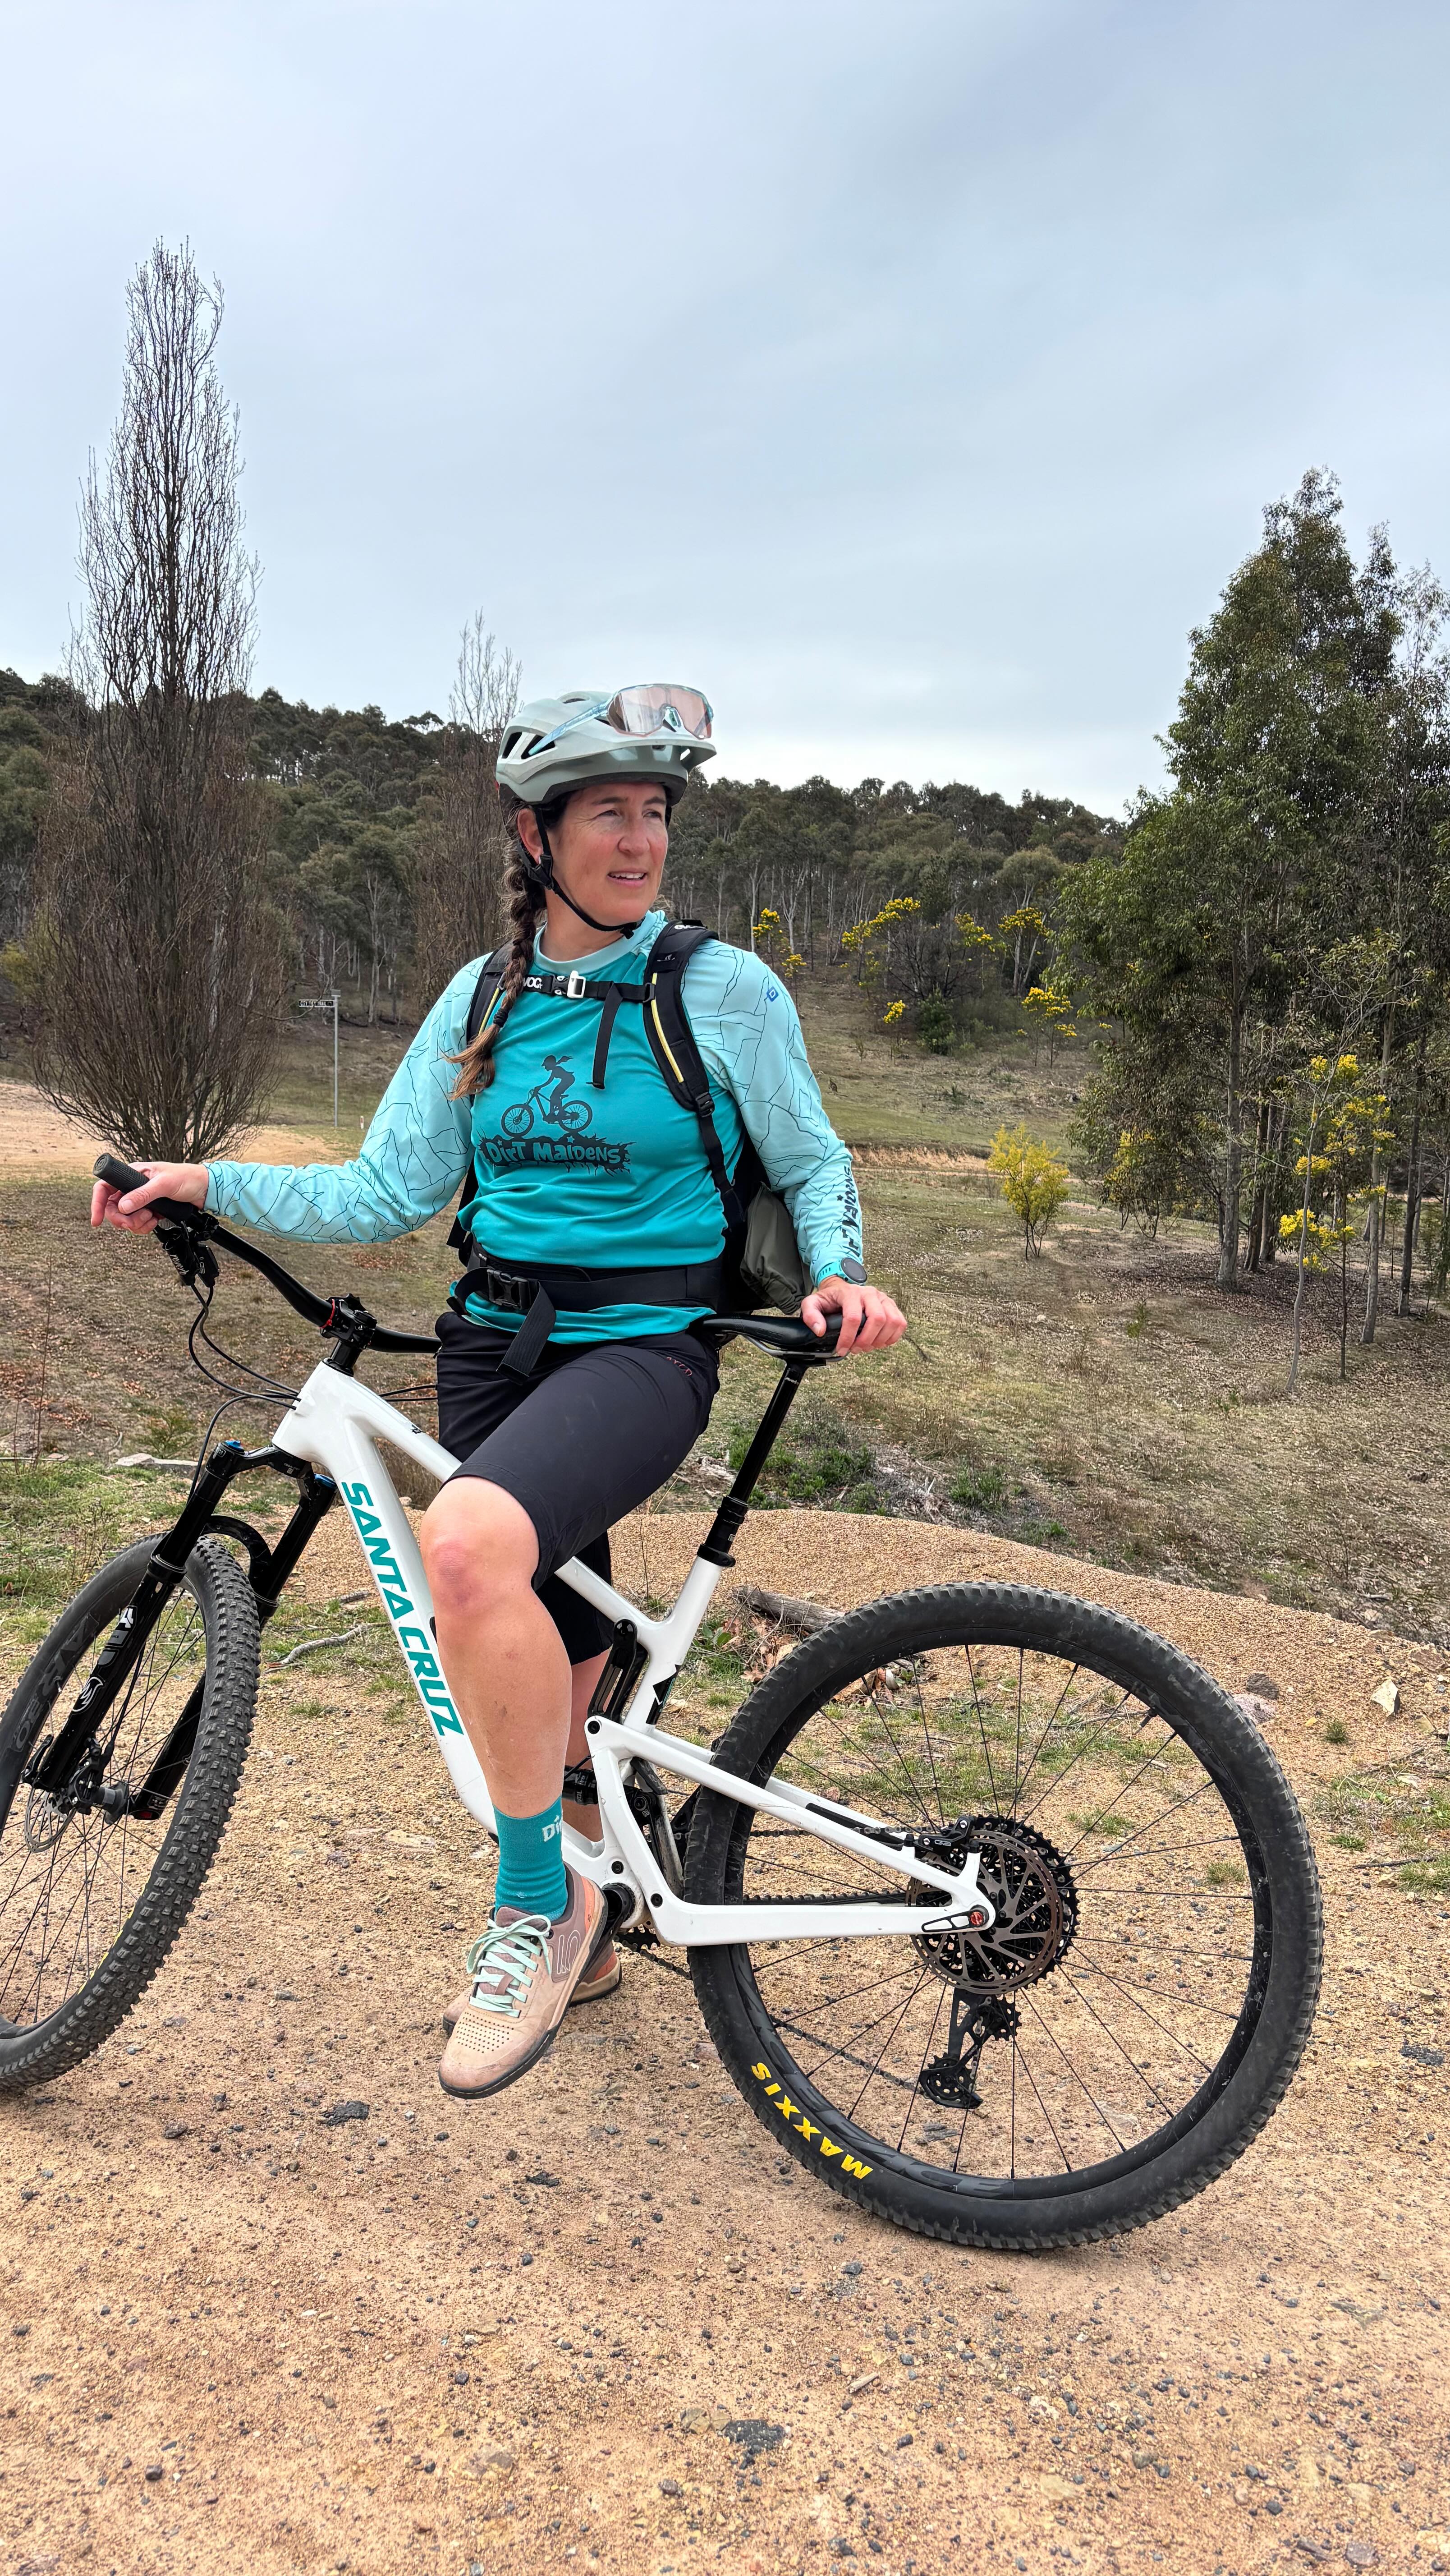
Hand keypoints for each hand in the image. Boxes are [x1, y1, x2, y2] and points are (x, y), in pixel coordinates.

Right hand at [90, 1162, 209, 1234]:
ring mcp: (140, 1200)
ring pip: (125, 1219)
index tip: (96, 1220)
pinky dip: (144, 1227)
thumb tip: (123, 1206)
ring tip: (151, 1217)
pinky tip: (155, 1220)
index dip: (97, 1203)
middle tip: (133, 1222)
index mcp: (132, 1174)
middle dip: (122, 1219)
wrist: (205, 1189)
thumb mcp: (164, 1184)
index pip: (105, 1187)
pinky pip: (137, 1224)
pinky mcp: (149, 1211)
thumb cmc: (186, 1178)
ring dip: (135, 1223)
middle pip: (113, 1208)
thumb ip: (143, 1195)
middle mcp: (133, 1187)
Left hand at [800, 1274, 906, 1354]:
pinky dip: (892, 1337)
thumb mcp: (812, 1303)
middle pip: (878, 1319)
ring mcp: (883, 1299)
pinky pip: (900, 1323)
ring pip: (892, 1321)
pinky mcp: (891, 1306)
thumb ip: (810, 1315)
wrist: (842, 1289)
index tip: (842, 1349)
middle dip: (867, 1340)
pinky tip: (879, 1342)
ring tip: (867, 1346)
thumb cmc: (830, 1299)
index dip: (848, 1337)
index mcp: (850, 1293)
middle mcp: (870, 1293)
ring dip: (880, 1340)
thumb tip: (820, 1330)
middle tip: (856, 1349)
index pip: (853, 1317)